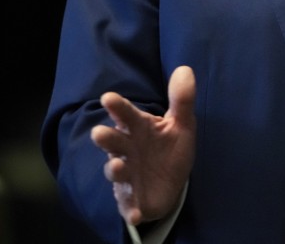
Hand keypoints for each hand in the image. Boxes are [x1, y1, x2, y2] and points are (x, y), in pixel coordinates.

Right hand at [90, 66, 196, 224]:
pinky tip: (135, 214)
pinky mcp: (132, 199)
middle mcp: (127, 150)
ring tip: (116, 166)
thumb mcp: (181, 125)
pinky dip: (130, 210)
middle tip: (99, 133)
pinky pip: (129, 205)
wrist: (171, 184)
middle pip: (114, 142)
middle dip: (106, 138)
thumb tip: (185, 69)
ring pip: (116, 171)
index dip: (117, 107)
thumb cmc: (169, 149)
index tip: (108, 97)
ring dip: (114, 169)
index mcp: (138, 129)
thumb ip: (181, 100)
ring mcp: (127, 175)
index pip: (126, 114)